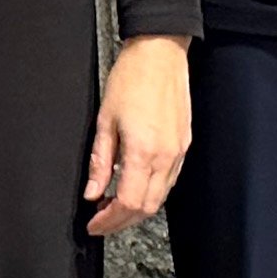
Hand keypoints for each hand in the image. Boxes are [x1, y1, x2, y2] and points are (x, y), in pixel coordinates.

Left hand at [86, 34, 192, 237]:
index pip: (128, 202)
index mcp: (143, 151)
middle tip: (101, 221)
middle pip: (146, 207)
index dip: (109, 221)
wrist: (160, 52)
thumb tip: (92, 190)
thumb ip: (99, 161)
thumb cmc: (132, 77)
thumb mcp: (104, 120)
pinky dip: (151, 192)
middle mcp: (166, 155)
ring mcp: (178, 151)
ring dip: (137, 208)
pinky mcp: (184, 144)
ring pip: (160, 197)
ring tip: (113, 205)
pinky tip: (134, 186)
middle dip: (122, 221)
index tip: (94, 225)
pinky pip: (169, 180)